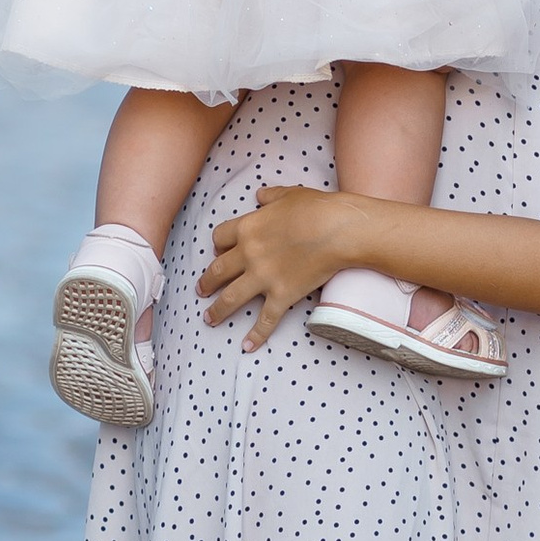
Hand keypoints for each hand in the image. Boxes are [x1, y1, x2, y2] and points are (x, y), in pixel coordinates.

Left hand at [199, 187, 357, 347]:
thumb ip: (271, 196)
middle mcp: (249, 254)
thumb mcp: (289, 194)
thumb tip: (260, 195)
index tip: (218, 252)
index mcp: (248, 227)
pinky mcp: (282, 295)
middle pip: (218, 270)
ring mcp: (264, 277)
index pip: (220, 238)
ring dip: (217, 310)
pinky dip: (256, 335)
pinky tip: (247, 347)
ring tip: (209, 318)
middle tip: (200, 290)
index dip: (217, 246)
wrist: (339, 230)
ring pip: (231, 298)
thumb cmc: (317, 209)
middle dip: (207, 281)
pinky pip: (265, 320)